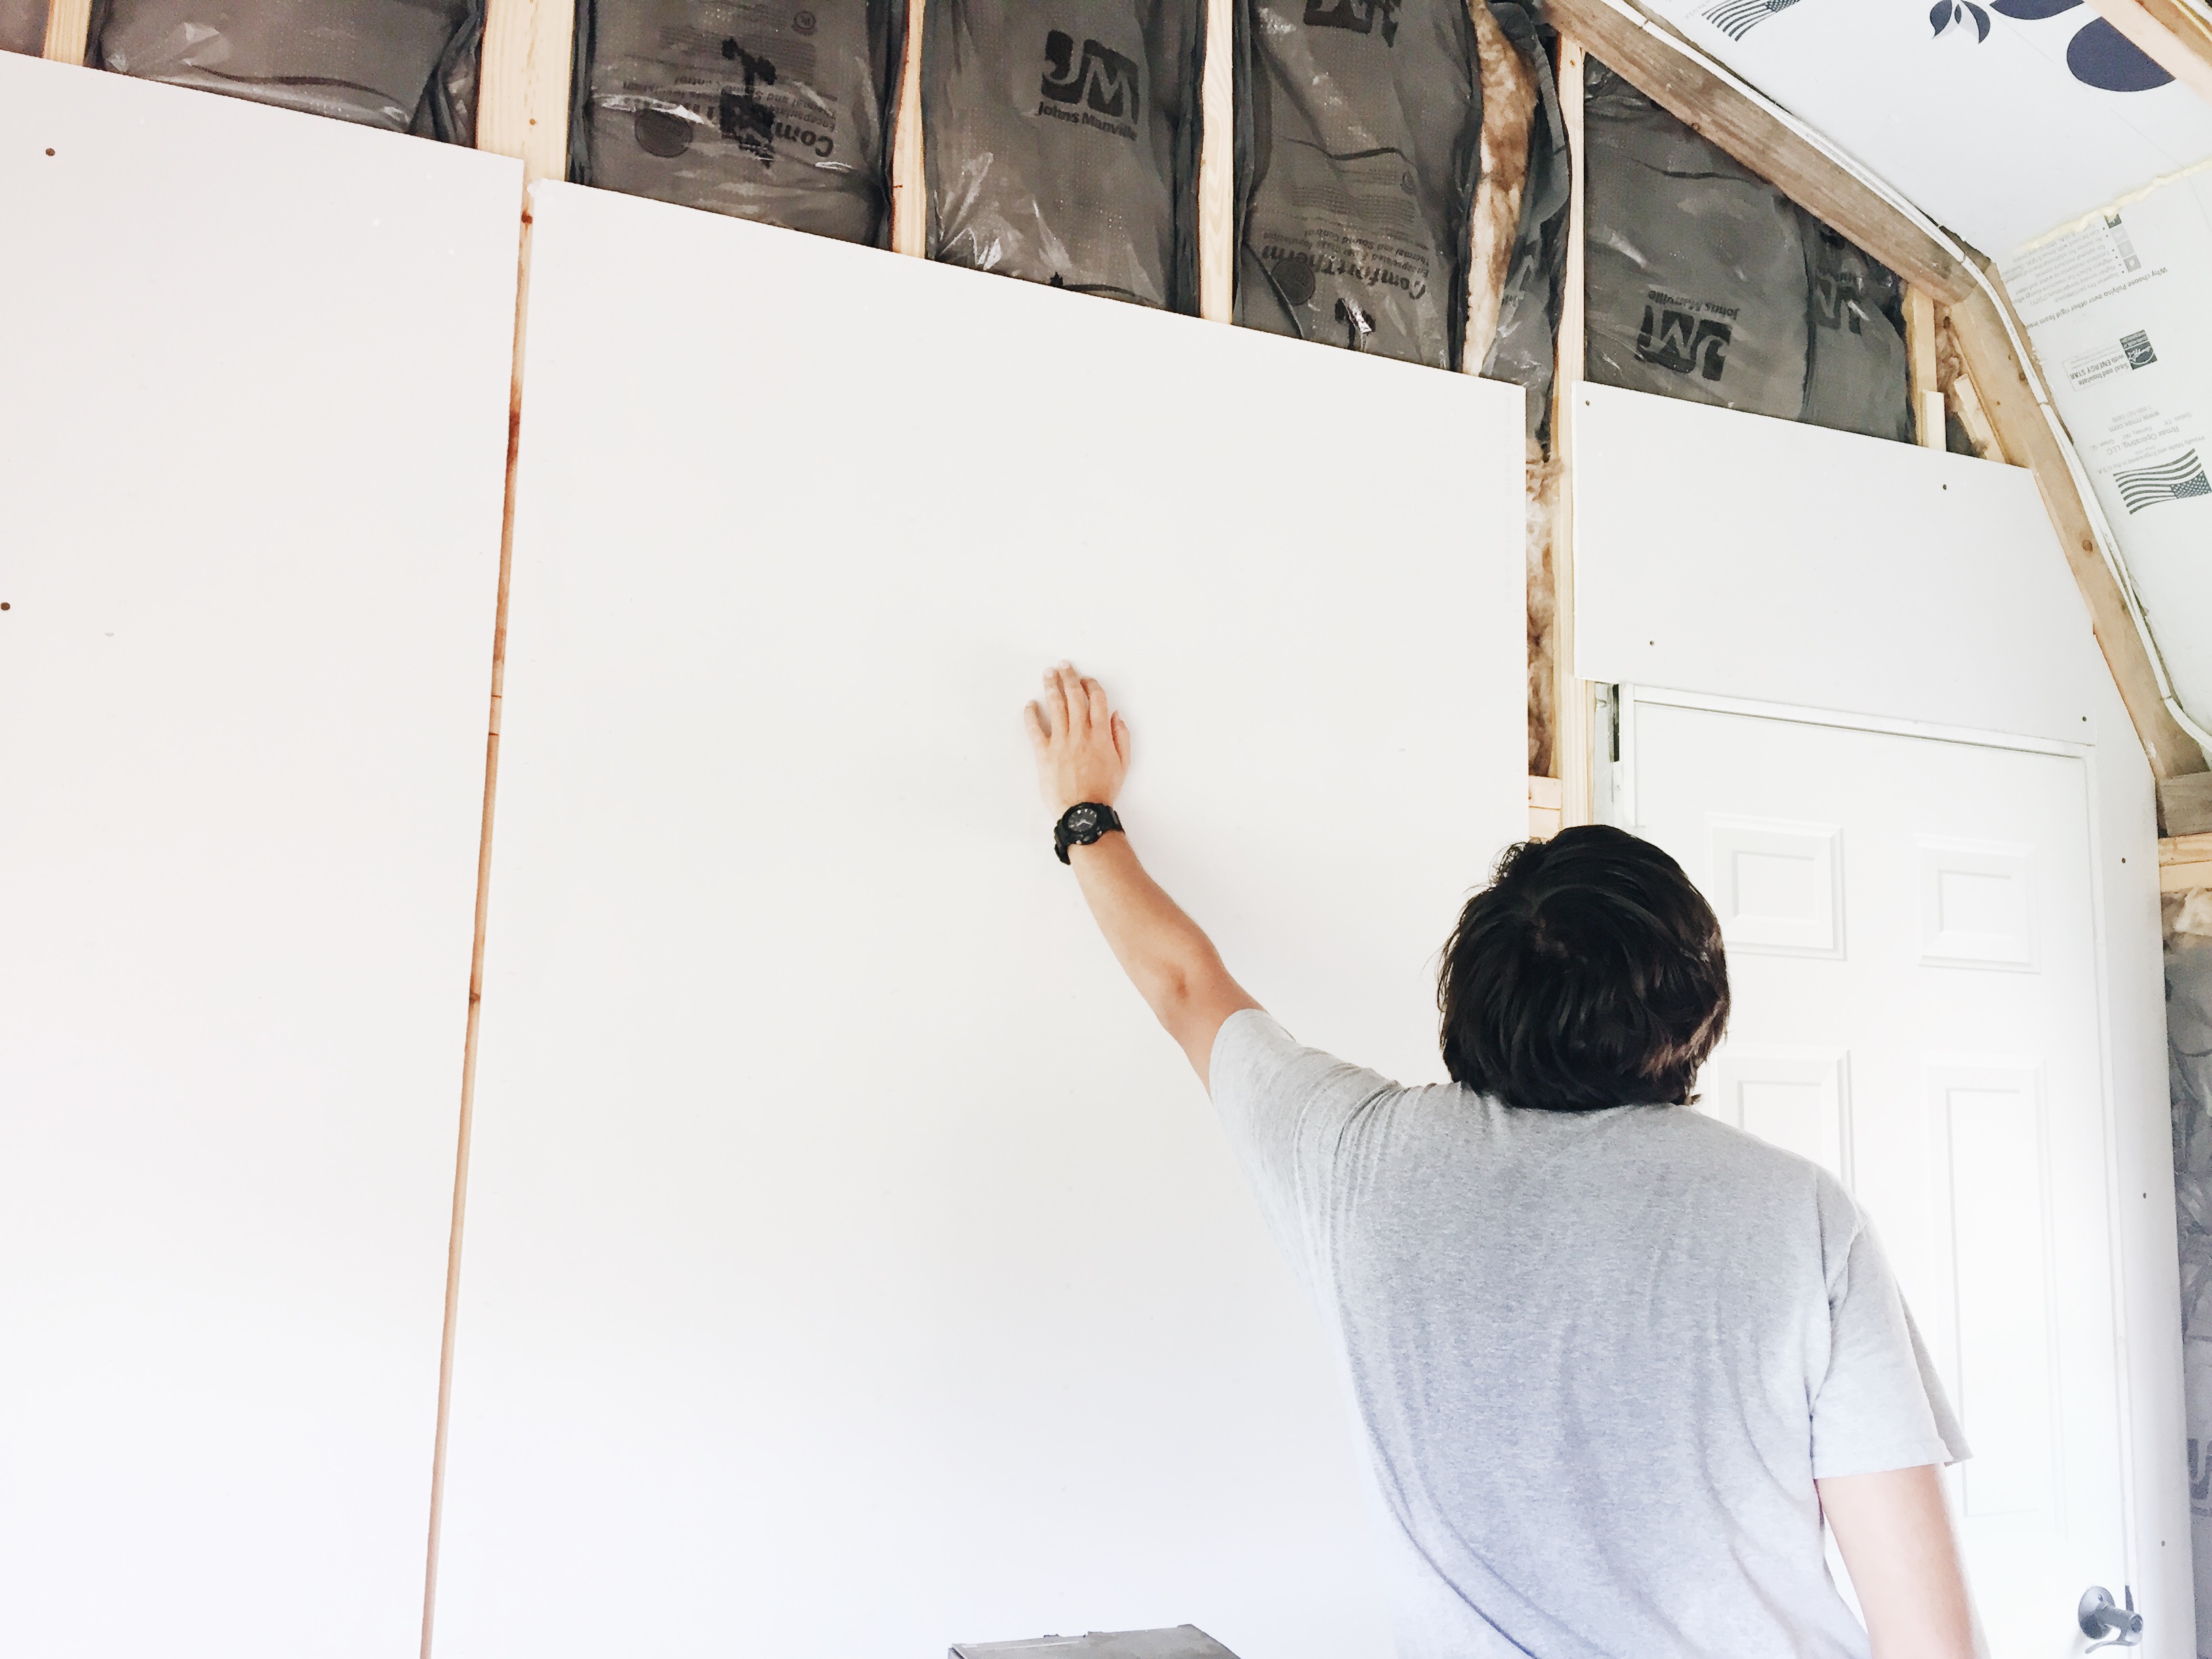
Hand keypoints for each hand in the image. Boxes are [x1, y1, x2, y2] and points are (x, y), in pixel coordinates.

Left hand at [1025, 661, 1129, 815]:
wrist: (1084, 812)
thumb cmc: (1103, 791)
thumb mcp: (1123, 764)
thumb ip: (1120, 737)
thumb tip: (1116, 716)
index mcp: (1100, 735)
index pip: (1097, 700)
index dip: (1091, 685)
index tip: (1086, 679)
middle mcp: (1080, 733)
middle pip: (1075, 697)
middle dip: (1069, 677)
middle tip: (1064, 665)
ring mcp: (1061, 742)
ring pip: (1056, 706)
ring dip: (1051, 687)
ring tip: (1048, 674)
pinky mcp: (1044, 753)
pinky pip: (1035, 729)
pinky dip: (1031, 715)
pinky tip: (1030, 704)